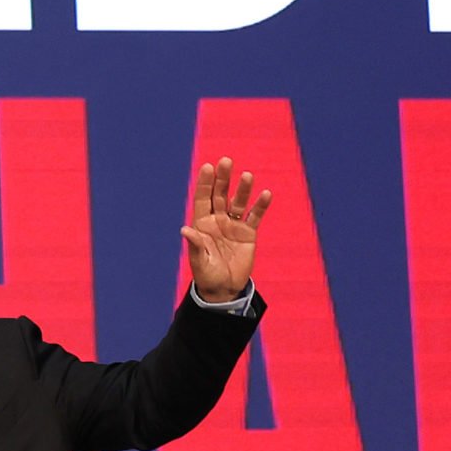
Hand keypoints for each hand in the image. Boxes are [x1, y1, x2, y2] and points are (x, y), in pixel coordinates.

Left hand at [180, 156, 267, 302]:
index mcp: (202, 224)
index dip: (205, 183)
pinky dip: (260, 206)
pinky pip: (254, 216)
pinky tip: (265, 194)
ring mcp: (233, 225)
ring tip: (247, 175)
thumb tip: (186, 230)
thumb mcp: (199, 261)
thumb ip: (195, 245)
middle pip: (220, 195)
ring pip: (238, 202)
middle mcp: (217, 220)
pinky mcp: (248, 233)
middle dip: (223, 179)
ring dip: (243, 189)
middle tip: (226, 161)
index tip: (208, 166)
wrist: (224, 289)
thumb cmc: (207, 275)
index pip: (203, 199)